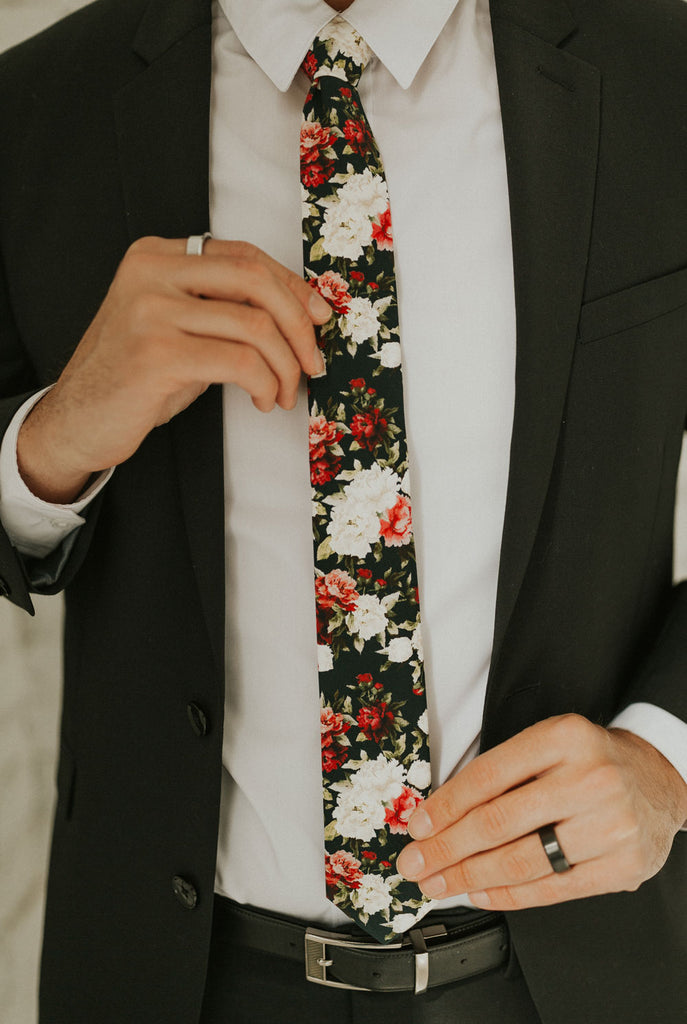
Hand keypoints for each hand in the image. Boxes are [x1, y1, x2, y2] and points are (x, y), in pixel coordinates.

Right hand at [17, 236, 330, 501]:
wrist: (77, 420)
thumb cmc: (135, 377)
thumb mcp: (178, 326)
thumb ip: (223, 306)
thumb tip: (301, 310)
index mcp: (157, 255)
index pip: (244, 256)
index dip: (291, 287)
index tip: (318, 319)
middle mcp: (150, 273)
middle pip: (255, 282)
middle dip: (299, 326)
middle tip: (313, 364)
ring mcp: (150, 311)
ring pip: (255, 325)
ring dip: (285, 366)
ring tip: (284, 393)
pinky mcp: (156, 354)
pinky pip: (240, 361)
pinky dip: (266, 384)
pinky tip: (262, 400)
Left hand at [397, 714, 686, 910]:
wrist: (660, 778)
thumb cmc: (591, 761)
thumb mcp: (551, 743)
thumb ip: (502, 772)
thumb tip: (438, 814)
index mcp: (564, 738)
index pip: (489, 776)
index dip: (446, 806)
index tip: (418, 826)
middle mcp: (589, 779)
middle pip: (499, 822)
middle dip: (447, 848)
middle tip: (416, 863)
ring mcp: (609, 825)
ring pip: (522, 861)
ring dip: (469, 877)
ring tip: (439, 883)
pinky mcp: (622, 866)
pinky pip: (552, 889)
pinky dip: (508, 895)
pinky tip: (480, 892)